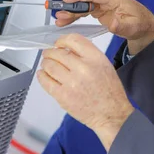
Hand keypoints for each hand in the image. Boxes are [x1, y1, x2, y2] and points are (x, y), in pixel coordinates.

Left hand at [37, 34, 133, 150]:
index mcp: (96, 58)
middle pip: (57, 52)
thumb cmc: (110, 91)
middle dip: (50, 53)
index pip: (73, 40)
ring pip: (49, 65)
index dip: (62, 40)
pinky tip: (43, 74)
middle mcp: (83, 68)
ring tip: (47, 65)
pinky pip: (45, 81)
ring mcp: (71, 83)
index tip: (59, 44)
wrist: (111, 114)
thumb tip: (67, 49)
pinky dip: (42, 76)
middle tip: (49, 55)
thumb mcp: (104, 65)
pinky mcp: (63, 96)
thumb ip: (87, 55)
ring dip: (45, 63)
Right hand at [55, 0, 153, 54]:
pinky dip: (76, 16)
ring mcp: (102, 4)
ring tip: (59, 20)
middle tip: (59, 13)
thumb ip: (121, 25)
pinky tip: (66, 21)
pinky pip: (85, 11)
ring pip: (83, 6)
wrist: (144, 27)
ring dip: (71, 12)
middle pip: (86, 0)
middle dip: (71, 6)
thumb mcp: (133, 27)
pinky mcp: (100, 10)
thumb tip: (112, 23)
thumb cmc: (140, 24)